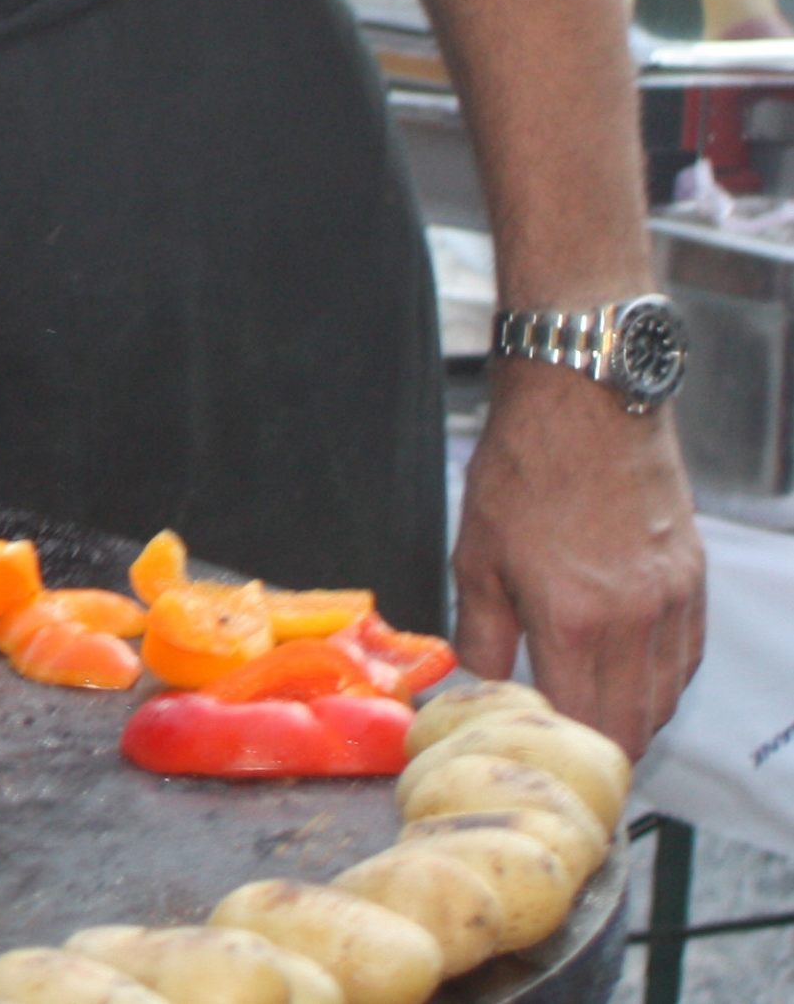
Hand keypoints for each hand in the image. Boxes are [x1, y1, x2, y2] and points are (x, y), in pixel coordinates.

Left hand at [452, 359, 705, 755]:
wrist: (584, 405)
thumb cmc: (524, 472)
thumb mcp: (477, 556)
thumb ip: (482, 634)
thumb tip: (481, 683)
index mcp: (573, 621)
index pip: (583, 724)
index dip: (568, 756)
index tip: (550, 765)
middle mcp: (635, 621)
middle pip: (633, 724)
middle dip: (604, 751)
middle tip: (575, 759)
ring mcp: (673, 602)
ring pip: (666, 696)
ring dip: (635, 719)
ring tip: (599, 723)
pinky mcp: (693, 581)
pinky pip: (686, 657)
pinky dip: (662, 681)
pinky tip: (633, 678)